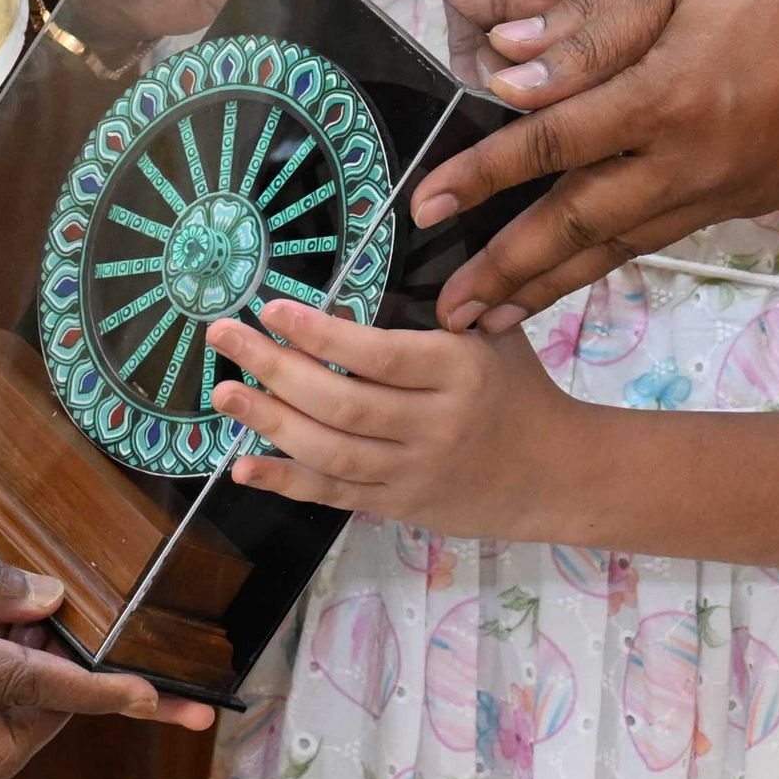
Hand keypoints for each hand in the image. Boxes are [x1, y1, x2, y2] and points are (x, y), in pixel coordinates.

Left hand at [204, 297, 594, 535]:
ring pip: (330, 452)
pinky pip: (334, 494)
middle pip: (342, 402)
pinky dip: (285, 481)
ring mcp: (413, 472)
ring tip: (222, 393)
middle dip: (275, 368)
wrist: (556, 473)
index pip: (379, 355)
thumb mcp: (494, 334)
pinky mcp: (398, 505)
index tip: (272, 307)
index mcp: (458, 371)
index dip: (321, 334)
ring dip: (269, 422)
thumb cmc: (518, 388)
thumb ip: (442, 306)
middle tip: (223, 335)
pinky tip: (241, 465)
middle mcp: (434, 425)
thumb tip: (371, 273)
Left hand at [408, 0, 778, 329]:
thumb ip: (588, 15)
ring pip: (624, 244)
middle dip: (507, 268)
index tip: (425, 202)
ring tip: (497, 316)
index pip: (551, 142)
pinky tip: (585, 265)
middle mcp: (696, 157)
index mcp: (670, 91)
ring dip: (554, 282)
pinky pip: (668, 232)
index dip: (482, 175)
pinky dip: (616, 256)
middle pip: (579, 224)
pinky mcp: (760, 194)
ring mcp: (731, 185)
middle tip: (446, 308)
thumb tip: (505, 57)